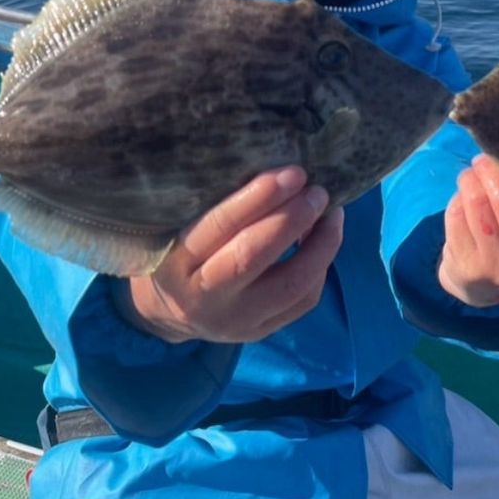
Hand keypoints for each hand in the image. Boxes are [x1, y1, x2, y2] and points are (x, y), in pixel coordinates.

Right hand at [116, 166, 343, 343]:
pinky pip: (302, 302)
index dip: (259, 197)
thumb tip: (270, 165)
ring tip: (332, 214)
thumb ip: (210, 204)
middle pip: (255, 257)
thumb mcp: (176, 226)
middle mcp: (204, 296)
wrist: (166, 311)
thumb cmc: (174, 251)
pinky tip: (322, 240)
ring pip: (290, 286)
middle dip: (293, 218)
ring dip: (320, 245)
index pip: (220, 226)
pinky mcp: (260, 332)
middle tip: (317, 191)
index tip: (292, 172)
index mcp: (176, 262)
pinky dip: (319, 267)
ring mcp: (235, 321)